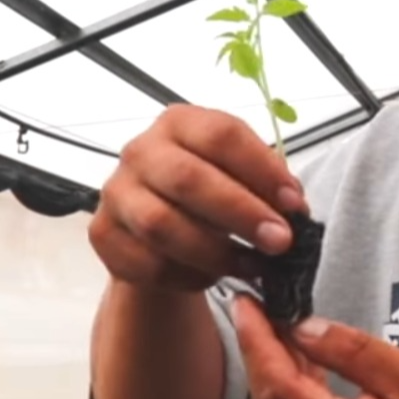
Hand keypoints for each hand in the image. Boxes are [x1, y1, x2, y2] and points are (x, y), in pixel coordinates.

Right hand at [89, 104, 306, 292]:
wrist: (157, 224)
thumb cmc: (209, 189)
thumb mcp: (239, 173)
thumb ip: (266, 182)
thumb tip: (293, 208)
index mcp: (180, 122)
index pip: (222, 135)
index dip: (263, 170)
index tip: (294, 205)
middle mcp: (142, 151)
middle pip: (189, 179)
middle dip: (241, 213)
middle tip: (279, 241)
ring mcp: (116, 192)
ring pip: (163, 225)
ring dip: (216, 252)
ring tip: (253, 266)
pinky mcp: (103, 235)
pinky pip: (147, 262)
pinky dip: (187, 275)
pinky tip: (214, 275)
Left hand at [233, 297, 398, 398]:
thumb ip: (355, 352)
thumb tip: (302, 326)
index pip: (281, 387)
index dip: (259, 341)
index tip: (246, 302)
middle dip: (259, 353)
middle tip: (250, 306)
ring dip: (276, 373)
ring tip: (271, 326)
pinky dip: (297, 395)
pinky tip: (301, 364)